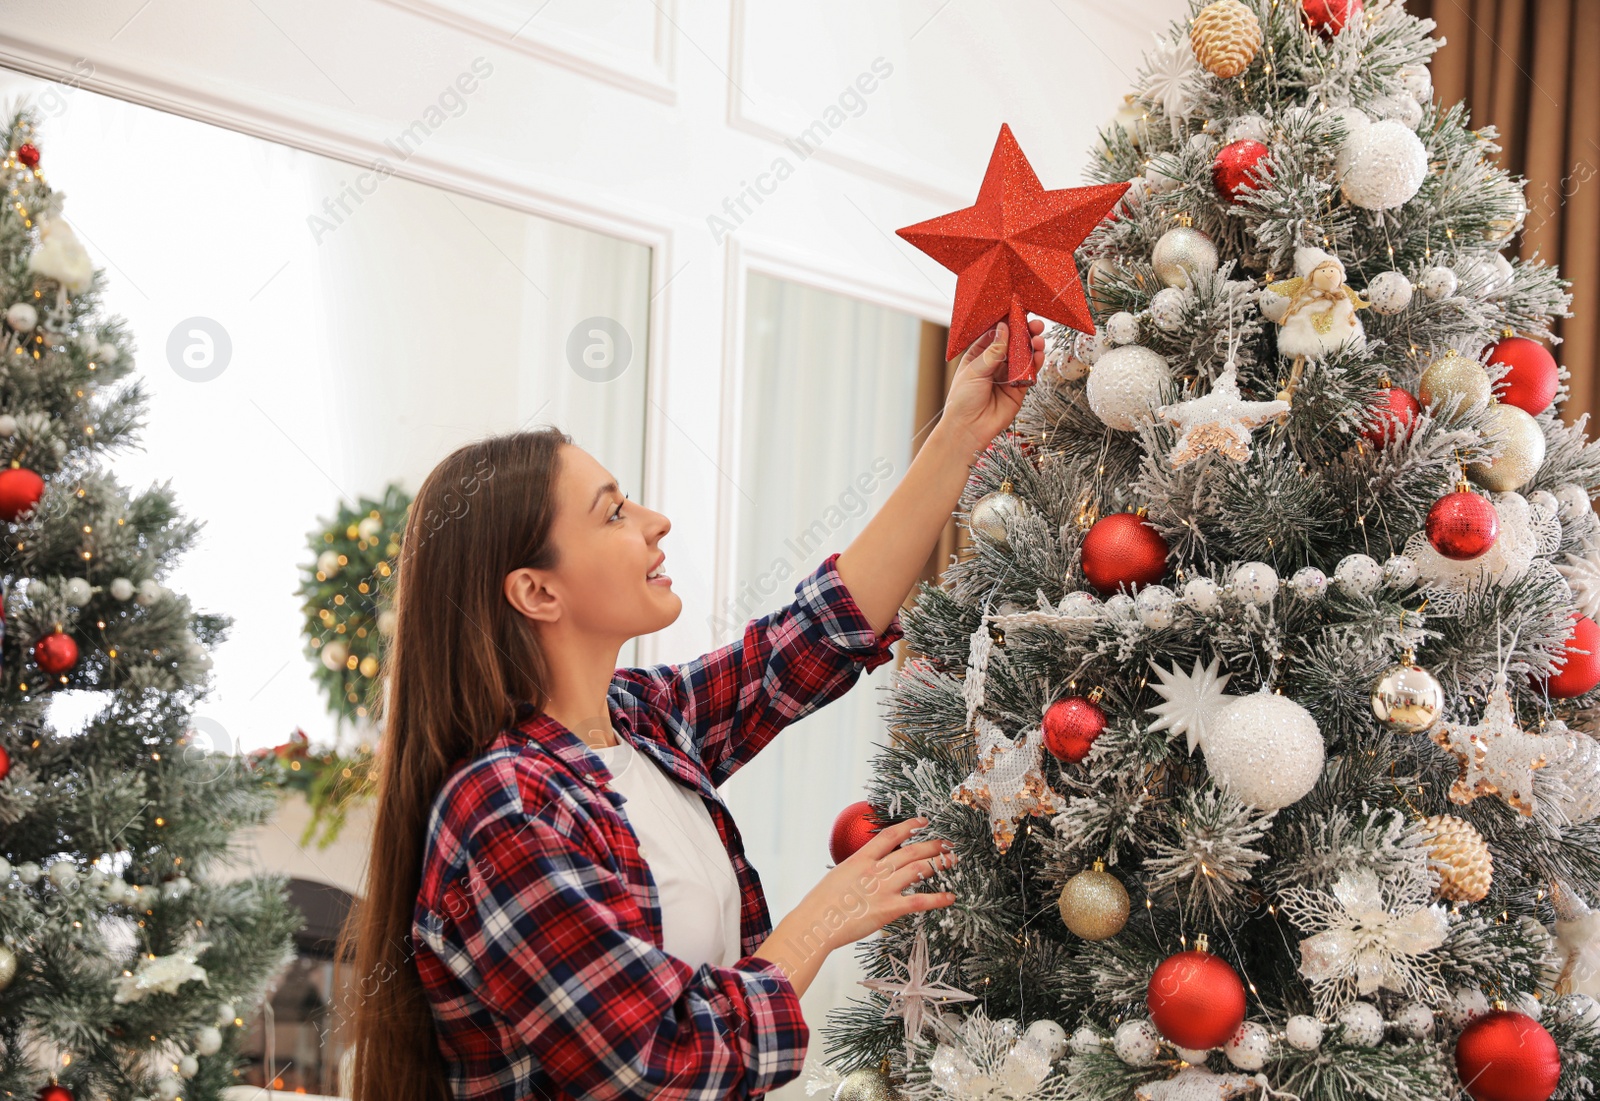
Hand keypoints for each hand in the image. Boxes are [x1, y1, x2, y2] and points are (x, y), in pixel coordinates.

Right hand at [808, 816, 957, 950]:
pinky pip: (919, 901)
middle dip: (933, 845)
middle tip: (947, 843)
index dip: (909, 826)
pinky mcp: (889, 909)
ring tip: (952, 860)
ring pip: (919, 870)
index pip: (890, 835)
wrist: (816, 923)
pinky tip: (950, 897)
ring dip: (939, 864)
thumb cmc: (820, 903)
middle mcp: (875, 870)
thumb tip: (861, 869)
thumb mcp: (837, 876)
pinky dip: (938, 899)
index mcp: (861, 859)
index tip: (923, 822)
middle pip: (911, 851)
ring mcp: (883, 889)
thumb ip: (854, 870)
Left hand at [937, 319, 1043, 457]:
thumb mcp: (975, 370)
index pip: (995, 334)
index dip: (1007, 322)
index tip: (1018, 310)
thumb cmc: (963, 400)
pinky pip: (1029, 373)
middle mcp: (994, 363)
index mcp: (978, 355)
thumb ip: (993, 351)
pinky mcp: (1018, 389)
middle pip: (1013, 343)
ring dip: (1032, 346)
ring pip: (1023, 356)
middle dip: (1024, 332)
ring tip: (1038, 339)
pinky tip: (1039, 355)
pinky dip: (1036, 363)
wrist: (968, 429)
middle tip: (1035, 324)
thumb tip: (1004, 328)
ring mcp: (1007, 375)